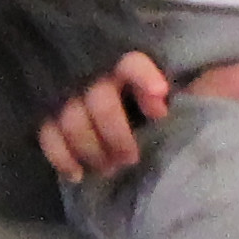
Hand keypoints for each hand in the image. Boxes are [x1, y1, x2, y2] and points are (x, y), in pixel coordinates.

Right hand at [39, 50, 172, 183]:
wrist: (109, 95)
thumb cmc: (154, 93)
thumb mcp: (177, 81)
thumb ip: (190, 84)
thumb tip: (174, 107)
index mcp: (124, 63)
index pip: (131, 63)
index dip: (143, 77)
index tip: (161, 94)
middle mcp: (94, 75)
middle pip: (101, 103)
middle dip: (116, 135)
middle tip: (130, 159)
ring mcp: (68, 94)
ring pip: (73, 122)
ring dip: (91, 150)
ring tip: (110, 169)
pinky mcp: (48, 114)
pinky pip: (48, 136)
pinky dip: (62, 158)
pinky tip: (77, 175)